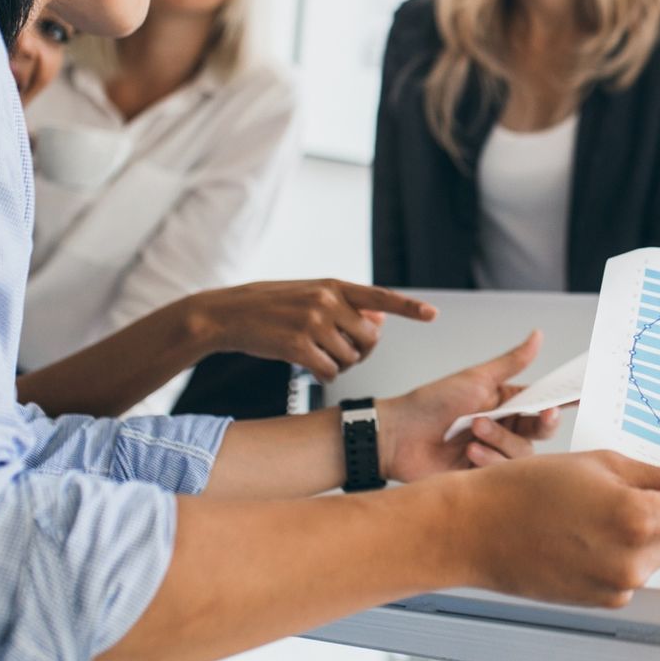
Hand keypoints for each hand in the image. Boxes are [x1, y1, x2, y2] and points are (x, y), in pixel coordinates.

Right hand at [181, 280, 436, 382]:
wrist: (227, 314)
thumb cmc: (271, 306)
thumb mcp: (310, 295)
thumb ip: (344, 305)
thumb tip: (379, 321)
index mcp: (334, 285)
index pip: (380, 297)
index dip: (408, 307)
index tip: (432, 314)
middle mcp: (327, 301)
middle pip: (370, 339)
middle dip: (360, 352)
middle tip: (340, 351)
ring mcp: (312, 323)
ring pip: (350, 358)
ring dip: (339, 365)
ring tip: (318, 354)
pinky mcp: (297, 346)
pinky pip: (329, 372)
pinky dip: (324, 375)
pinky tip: (310, 367)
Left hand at [377, 332, 561, 481]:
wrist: (398, 436)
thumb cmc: (431, 403)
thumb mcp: (475, 379)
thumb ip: (512, 362)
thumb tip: (538, 335)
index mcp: (506, 404)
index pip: (544, 403)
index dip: (563, 401)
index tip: (578, 398)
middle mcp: (505, 429)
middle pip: (541, 432)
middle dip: (539, 424)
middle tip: (538, 416)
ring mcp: (494, 453)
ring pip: (523, 454)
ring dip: (501, 440)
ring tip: (473, 432)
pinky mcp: (482, 477)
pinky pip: (503, 473)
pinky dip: (488, 460)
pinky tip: (468, 453)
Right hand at [457, 452, 659, 605]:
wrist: (475, 532)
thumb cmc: (527, 490)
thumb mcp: (602, 463)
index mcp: (638, 518)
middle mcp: (635, 561)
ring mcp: (621, 586)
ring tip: (616, 499)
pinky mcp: (606, 599)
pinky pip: (640, 568)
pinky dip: (635, 545)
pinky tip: (598, 526)